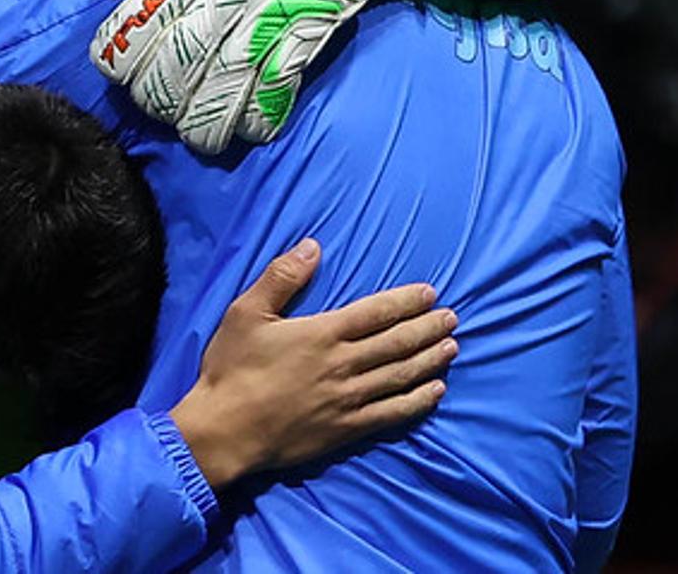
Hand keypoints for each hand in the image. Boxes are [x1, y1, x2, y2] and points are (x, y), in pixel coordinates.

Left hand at [89, 0, 447, 154]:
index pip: (140, 18)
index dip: (119, 55)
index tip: (118, 77)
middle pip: (176, 61)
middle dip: (161, 100)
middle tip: (163, 115)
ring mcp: (268, 15)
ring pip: (223, 82)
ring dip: (207, 122)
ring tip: (202, 139)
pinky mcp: (306, 34)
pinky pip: (276, 86)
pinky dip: (260, 117)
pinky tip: (251, 132)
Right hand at [168, 239, 454, 487]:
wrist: (225, 430)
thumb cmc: (232, 368)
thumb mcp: (246, 313)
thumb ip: (281, 278)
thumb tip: (313, 246)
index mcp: (322, 333)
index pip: (376, 312)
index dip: (406, 302)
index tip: (430, 294)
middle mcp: (343, 365)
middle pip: (397, 342)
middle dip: (427, 328)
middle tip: (452, 318)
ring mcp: (348, 399)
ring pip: (401, 375)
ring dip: (429, 360)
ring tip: (451, 348)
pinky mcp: (347, 430)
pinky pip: (392, 413)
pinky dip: (417, 401)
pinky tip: (435, 392)